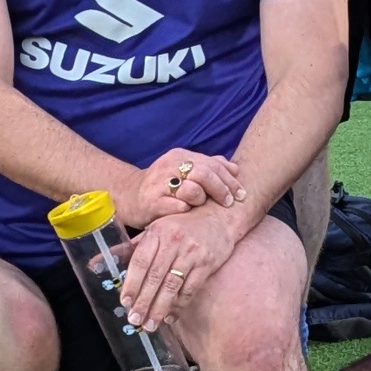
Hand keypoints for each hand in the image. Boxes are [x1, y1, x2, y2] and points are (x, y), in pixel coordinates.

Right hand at [116, 148, 241, 232]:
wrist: (129, 197)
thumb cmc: (163, 186)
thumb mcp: (183, 171)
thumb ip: (208, 166)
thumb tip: (234, 168)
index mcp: (179, 156)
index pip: (213, 164)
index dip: (230, 179)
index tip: (242, 194)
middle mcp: (169, 166)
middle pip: (205, 174)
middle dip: (222, 190)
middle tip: (230, 202)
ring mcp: (159, 184)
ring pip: (193, 190)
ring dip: (202, 200)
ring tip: (201, 205)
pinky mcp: (152, 202)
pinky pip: (178, 207)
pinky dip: (187, 211)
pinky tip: (188, 214)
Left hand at [118, 195, 250, 334]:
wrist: (219, 217)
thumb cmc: (181, 225)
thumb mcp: (154, 230)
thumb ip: (128, 248)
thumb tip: (94, 263)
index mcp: (157, 233)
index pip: (140, 262)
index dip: (131, 284)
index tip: (125, 302)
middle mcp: (173, 241)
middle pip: (155, 277)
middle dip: (143, 302)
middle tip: (135, 320)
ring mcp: (192, 253)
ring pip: (172, 286)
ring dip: (160, 308)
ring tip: (151, 324)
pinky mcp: (207, 263)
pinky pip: (190, 288)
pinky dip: (179, 304)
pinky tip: (171, 315)